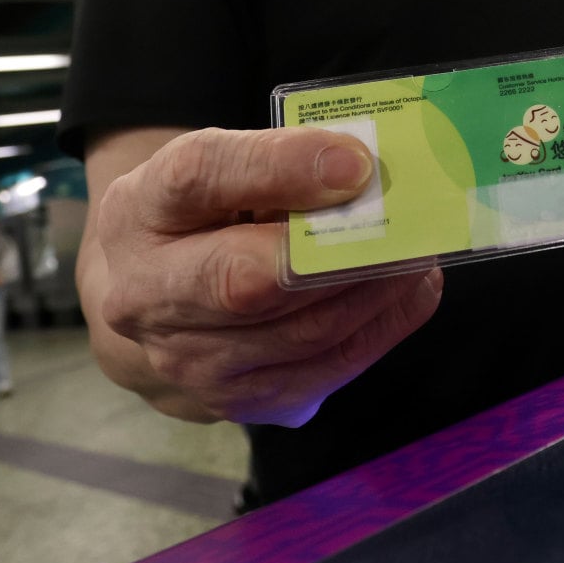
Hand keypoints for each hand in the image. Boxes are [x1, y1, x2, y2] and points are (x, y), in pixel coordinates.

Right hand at [92, 127, 443, 425]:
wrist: (149, 303)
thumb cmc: (198, 218)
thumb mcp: (216, 170)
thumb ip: (276, 160)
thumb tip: (363, 167)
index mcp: (140, 210)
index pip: (201, 178)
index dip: (281, 167)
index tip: (356, 163)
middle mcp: (147, 295)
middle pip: (246, 280)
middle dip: (340, 252)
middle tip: (409, 222)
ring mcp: (189, 362)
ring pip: (303, 331)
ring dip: (378, 290)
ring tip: (423, 250)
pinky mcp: (238, 403)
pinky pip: (327, 368)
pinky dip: (381, 327)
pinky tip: (410, 292)